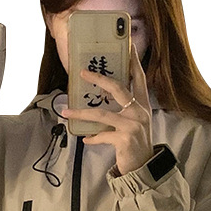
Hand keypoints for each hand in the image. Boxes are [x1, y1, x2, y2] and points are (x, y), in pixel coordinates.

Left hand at [62, 40, 153, 174]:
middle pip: (118, 89)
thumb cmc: (135, 142)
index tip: (128, 44)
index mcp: (143, 105)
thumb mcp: (133, 122)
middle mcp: (139, 112)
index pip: (139, 78)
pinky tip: (85, 139)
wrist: (143, 167)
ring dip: (82, 113)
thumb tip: (98, 100)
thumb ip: (122, 110)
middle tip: (82, 73)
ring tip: (67, 111)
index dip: (133, 61)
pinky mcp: (124, 140)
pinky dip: (92, 138)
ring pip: (102, 114)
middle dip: (99, 79)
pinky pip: (102, 136)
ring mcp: (133, 125)